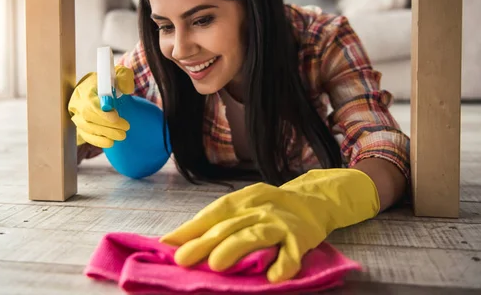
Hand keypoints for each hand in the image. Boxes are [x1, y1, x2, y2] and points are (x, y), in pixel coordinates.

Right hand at [68, 66, 134, 147]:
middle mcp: (78, 102)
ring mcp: (76, 115)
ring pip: (87, 128)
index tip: (116, 117)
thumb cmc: (109, 82)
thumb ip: (124, 78)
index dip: (102, 112)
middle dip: (108, 125)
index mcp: (86, 88)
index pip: (90, 102)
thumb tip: (126, 89)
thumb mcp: (118, 75)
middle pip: (88, 117)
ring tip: (122, 135)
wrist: (98, 90)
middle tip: (125, 128)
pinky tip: (110, 142)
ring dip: (106, 133)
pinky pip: (85, 136)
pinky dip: (98, 141)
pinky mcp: (79, 126)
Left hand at [160, 168, 379, 282]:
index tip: (169, 244)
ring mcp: (280, 223)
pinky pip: (291, 253)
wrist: (312, 201)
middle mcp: (258, 209)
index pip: (213, 213)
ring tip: (217, 265)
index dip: (191, 228)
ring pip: (255, 234)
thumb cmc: (267, 207)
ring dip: (236, 249)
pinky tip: (272, 278)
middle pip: (229, 226)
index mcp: (242, 201)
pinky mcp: (300, 238)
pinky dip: (283, 265)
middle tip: (183, 259)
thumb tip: (175, 240)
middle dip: (205, 242)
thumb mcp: (242, 207)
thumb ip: (215, 222)